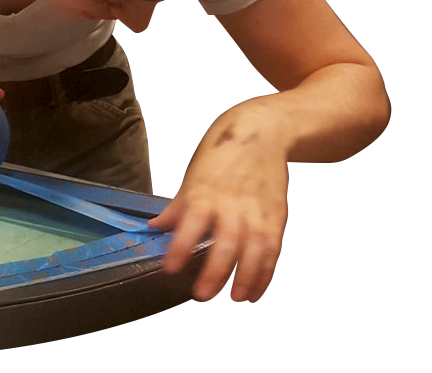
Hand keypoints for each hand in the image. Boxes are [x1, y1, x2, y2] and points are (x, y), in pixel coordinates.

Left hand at [147, 100, 289, 302]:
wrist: (260, 134)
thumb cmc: (222, 155)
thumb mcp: (193, 177)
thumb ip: (177, 207)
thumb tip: (155, 227)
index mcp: (205, 194)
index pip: (190, 224)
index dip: (180, 247)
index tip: (170, 268)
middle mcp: (232, 205)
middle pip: (225, 243)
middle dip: (214, 271)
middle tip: (201, 294)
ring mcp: (256, 212)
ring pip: (252, 251)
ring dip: (243, 277)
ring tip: (232, 297)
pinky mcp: (275, 217)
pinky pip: (271, 250)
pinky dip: (264, 272)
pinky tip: (254, 288)